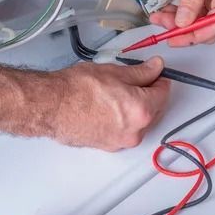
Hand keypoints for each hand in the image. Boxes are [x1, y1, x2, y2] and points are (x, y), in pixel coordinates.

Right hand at [49, 59, 171, 149]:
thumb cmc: (77, 90)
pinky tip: (107, 106)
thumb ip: (141, 72)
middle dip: (148, 94)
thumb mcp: (114, 72)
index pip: (163, 93)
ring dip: (135, 108)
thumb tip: (156, 68)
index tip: (154, 73)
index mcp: (142, 110)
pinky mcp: (108, 146)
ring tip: (115, 93)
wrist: (51, 106)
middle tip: (133, 80)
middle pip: (154, 110)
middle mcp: (135, 131)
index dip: (160, 79)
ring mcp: (121, 142)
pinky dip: (122, 119)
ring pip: (139, 122)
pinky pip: (124, 130)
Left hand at [150, 0, 214, 46]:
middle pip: (208, 25)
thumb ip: (191, 1)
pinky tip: (171, 6)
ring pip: (202, 16)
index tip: (171, 39)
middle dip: (183, 27)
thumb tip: (183, 23)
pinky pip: (202, 4)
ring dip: (182, 17)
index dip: (191, 36)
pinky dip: (186, 7)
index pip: (213, 28)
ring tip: (161, 15)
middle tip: (161, 24)